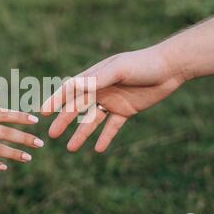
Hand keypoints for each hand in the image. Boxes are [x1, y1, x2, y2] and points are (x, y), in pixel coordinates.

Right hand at [41, 46, 185, 152]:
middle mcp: (100, 89)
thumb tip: (73, 87)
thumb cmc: (143, 64)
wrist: (171, 68)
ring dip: (81, 134)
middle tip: (52, 135)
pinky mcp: (126, 110)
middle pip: (77, 108)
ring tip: (70, 148)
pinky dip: (105, 137)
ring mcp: (113, 101)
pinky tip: (97, 149)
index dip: (56, 100)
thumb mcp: (119, 69)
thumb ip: (97, 79)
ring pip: (92, 120)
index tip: (43, 112)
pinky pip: (112, 126)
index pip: (70, 90)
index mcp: (95, 76)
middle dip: (64, 121)